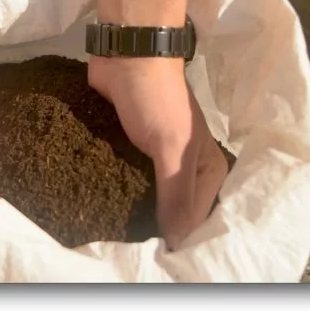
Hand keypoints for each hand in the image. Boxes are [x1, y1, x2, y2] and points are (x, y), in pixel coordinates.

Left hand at [88, 56, 227, 248]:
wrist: (127, 56)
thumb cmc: (157, 101)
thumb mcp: (173, 150)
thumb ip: (176, 196)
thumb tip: (176, 245)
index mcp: (208, 168)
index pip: (197, 217)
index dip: (179, 237)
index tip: (154, 254)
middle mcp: (187, 166)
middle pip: (173, 209)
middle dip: (154, 226)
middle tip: (128, 246)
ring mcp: (157, 158)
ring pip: (147, 196)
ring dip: (132, 211)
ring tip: (112, 233)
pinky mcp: (129, 148)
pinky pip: (126, 178)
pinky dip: (117, 191)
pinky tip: (101, 207)